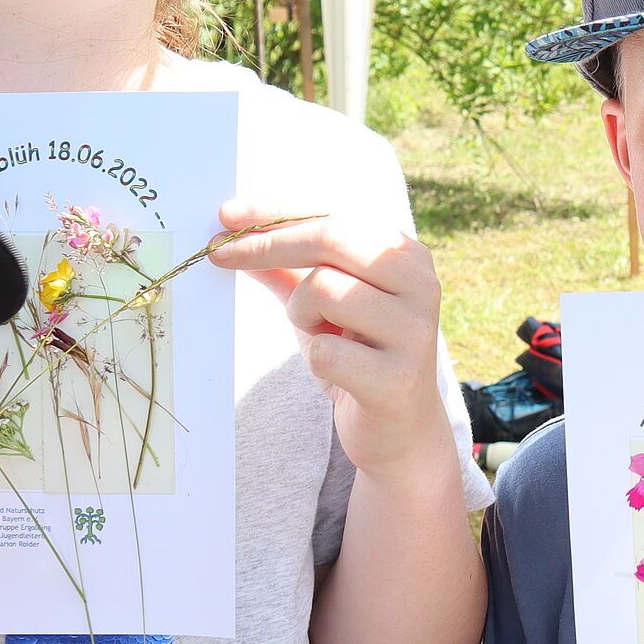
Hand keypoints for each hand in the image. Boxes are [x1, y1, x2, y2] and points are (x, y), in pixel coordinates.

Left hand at [207, 202, 452, 478]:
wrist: (401, 430)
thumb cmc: (359, 355)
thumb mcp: (323, 304)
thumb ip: (288, 267)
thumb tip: (233, 229)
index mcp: (407, 256)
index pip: (333, 216)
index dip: (275, 214)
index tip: (226, 218)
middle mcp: (421, 285)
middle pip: (331, 238)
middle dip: (268, 245)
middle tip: (221, 257)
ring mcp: (415, 332)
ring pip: (324, 288)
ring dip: (300, 313)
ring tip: (319, 333)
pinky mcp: (398, 379)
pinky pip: (325, 351)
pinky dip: (316, 359)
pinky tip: (338, 371)